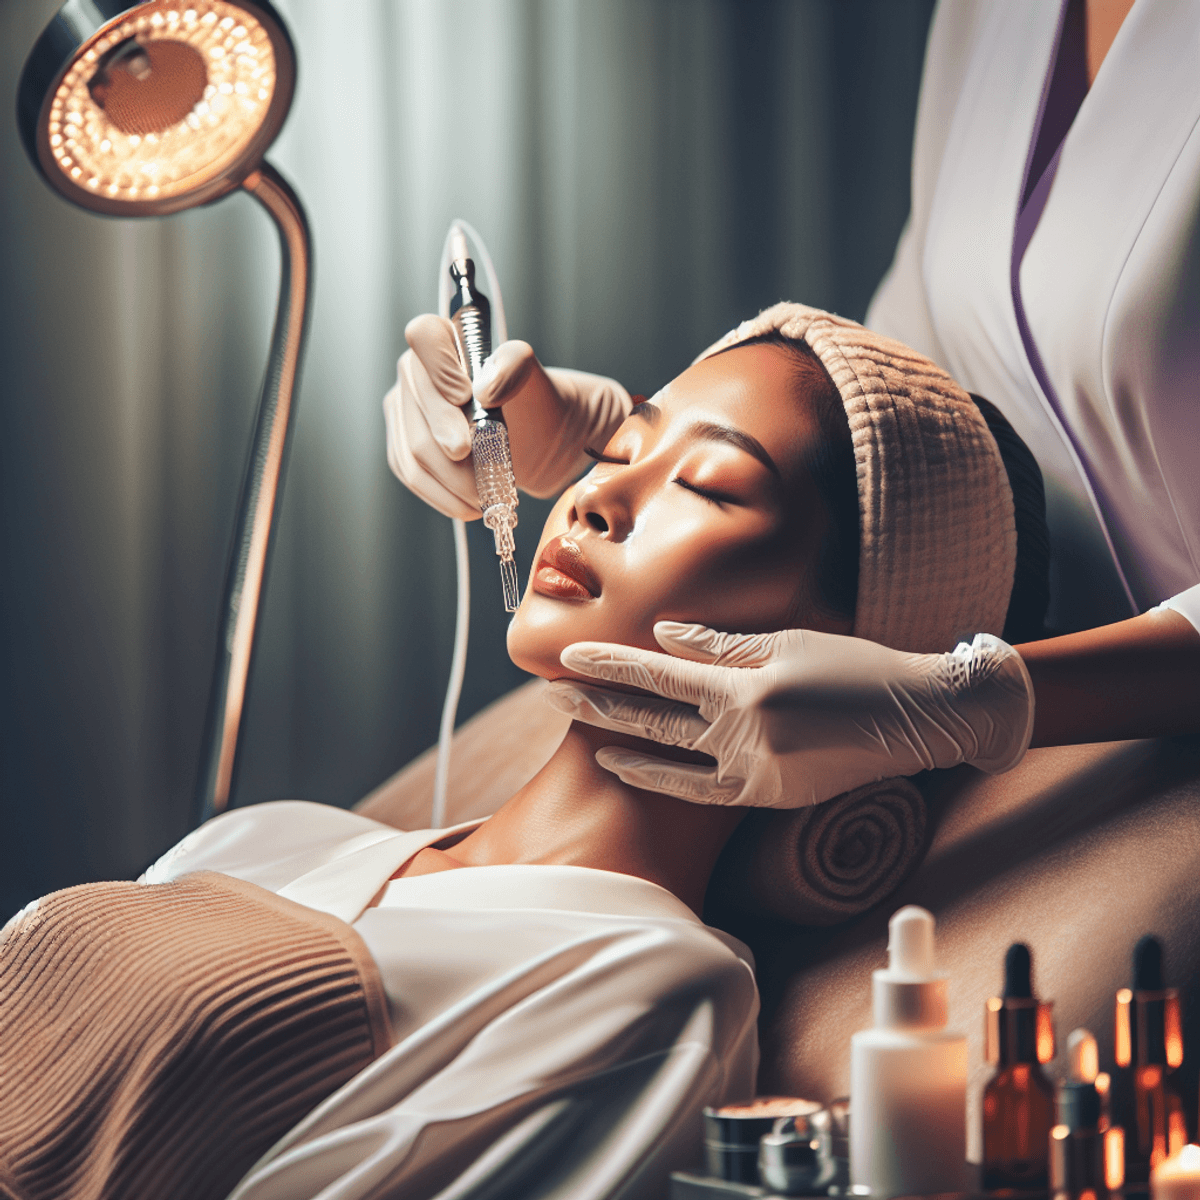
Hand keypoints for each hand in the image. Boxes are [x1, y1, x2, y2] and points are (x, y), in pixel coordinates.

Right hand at [383, 313, 632, 518]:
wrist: (541, 437)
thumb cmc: (534, 400)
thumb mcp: (533, 375)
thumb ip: (513, 364)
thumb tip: (484, 388)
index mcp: (444, 340)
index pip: (424, 334)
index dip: (439, 366)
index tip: (465, 396)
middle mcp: (417, 371)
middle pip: (417, 404)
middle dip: (450, 439)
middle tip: (482, 466)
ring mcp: (405, 410)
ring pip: (414, 449)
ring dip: (453, 480)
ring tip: (486, 496)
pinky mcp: (404, 446)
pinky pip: (411, 474)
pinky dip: (442, 496)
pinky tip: (470, 506)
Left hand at [545, 623, 1034, 807]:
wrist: (915, 720)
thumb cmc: (856, 668)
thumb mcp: (787, 643)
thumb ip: (719, 643)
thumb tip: (661, 635)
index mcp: (745, 688)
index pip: (657, 673)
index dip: (609, 663)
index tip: (566, 656)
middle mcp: (741, 733)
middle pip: (652, 716)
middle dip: (597, 701)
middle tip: (550, 691)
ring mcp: (753, 769)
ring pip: (669, 754)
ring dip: (619, 739)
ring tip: (581, 727)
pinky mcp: (767, 795)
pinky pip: (700, 791)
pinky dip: (663, 779)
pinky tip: (628, 766)